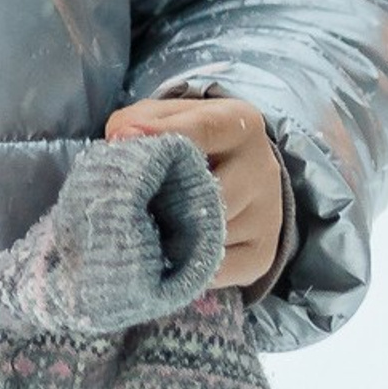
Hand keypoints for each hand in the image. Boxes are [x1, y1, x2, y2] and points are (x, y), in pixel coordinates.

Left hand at [103, 93, 283, 293]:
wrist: (237, 177)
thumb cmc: (189, 143)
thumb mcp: (166, 118)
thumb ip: (139, 121)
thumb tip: (121, 139)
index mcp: (242, 124)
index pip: (204, 128)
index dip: (161, 134)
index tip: (121, 141)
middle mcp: (262, 169)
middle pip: (209, 189)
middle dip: (163, 197)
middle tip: (126, 202)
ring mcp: (266, 216)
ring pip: (210, 233)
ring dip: (171, 236)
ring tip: (144, 229)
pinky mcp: (260, 256)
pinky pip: (216, 270)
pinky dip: (186, 266)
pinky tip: (167, 254)